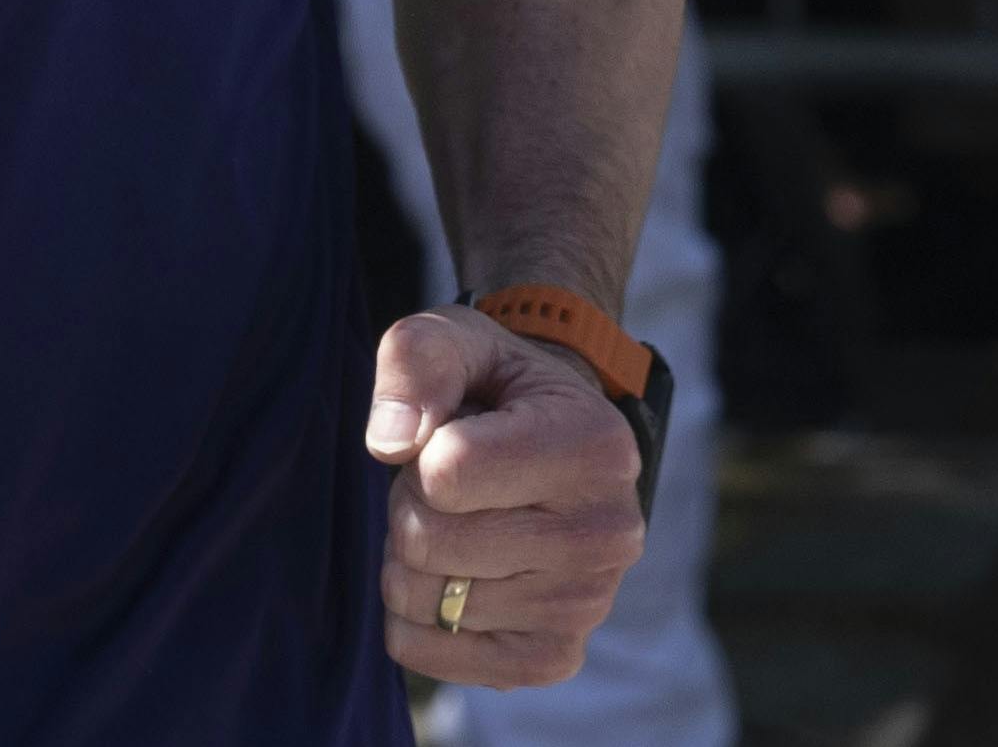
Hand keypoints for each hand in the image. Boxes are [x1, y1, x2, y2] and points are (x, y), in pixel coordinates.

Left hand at [374, 307, 649, 692]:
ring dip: (411, 559)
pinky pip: (424, 653)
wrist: (554, 447)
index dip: (420, 451)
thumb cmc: (496, 389)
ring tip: (459, 522)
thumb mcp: (457, 339)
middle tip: (448, 486)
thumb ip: (417, 362)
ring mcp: (585, 606)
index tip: (452, 436)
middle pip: (428, 541)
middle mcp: (606, 535)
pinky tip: (455, 574)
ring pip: (421, 600)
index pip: (447, 472)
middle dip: (409, 504)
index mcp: (595, 448)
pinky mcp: (552, 658)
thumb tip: (391, 442)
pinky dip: (414, 616)